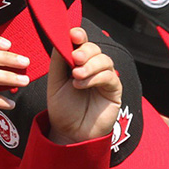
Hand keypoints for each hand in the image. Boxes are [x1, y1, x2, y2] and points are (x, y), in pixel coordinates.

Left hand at [47, 28, 121, 144]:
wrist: (70, 134)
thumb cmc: (63, 110)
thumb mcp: (55, 83)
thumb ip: (58, 62)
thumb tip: (61, 39)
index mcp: (77, 63)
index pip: (81, 43)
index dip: (79, 35)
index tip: (73, 34)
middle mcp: (92, 68)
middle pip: (94, 48)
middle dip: (85, 50)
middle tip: (75, 58)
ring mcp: (105, 78)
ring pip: (104, 60)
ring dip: (90, 65)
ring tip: (76, 75)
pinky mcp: (114, 90)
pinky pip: (110, 76)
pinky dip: (95, 77)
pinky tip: (81, 84)